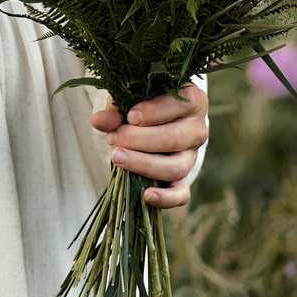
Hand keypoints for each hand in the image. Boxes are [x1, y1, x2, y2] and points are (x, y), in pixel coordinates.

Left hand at [90, 82, 208, 209]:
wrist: (152, 122)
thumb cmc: (142, 103)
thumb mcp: (130, 98)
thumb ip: (116, 109)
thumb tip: (99, 121)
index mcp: (192, 101)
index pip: (180, 104)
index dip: (154, 112)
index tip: (131, 117)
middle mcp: (197, 129)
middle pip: (174, 139)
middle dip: (140, 140)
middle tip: (115, 138)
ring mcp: (191, 156)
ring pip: (176, 167)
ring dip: (144, 164)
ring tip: (116, 157)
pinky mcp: (184, 178)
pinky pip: (181, 194)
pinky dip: (166, 198)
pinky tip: (146, 195)